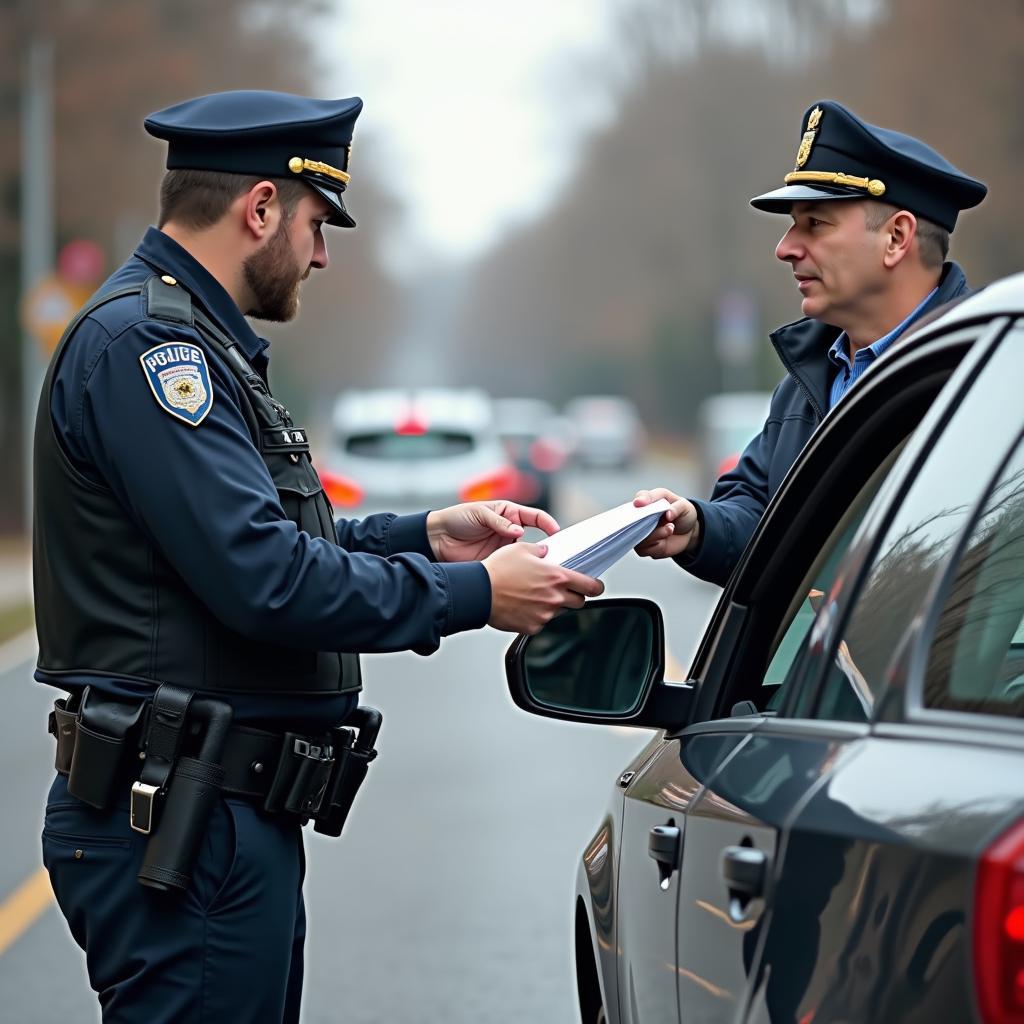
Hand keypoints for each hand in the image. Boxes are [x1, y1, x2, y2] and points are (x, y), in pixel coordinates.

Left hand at [426, 501, 558, 562]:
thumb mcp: (479, 513)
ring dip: (532, 559)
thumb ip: (500, 522)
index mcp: (509, 513)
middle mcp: (510, 530)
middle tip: (552, 553)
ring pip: (525, 554)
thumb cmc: (457, 519)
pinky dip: (519, 570)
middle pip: (535, 537)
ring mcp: (504, 548)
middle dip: (545, 544)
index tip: (556, 532)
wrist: (437, 539)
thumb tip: (519, 531)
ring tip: (539, 565)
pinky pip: (512, 566)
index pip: (535, 517)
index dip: (547, 523)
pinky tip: (523, 574)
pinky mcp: (496, 562)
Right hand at [483, 542, 603, 633]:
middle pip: (578, 602)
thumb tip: (546, 552)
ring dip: (552, 605)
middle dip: (574, 596)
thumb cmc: (498, 570)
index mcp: (557, 577)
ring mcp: (544, 615)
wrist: (478, 592)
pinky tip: (523, 605)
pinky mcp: (532, 627)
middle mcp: (554, 598)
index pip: (590, 586)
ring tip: (533, 595)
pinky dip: (536, 615)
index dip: (596, 587)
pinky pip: (541, 622)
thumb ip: (540, 550)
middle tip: (560, 589)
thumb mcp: (521, 549)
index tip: (596, 587)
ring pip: (558, 612)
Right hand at [633, 488, 699, 559]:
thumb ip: (677, 507)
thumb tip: (668, 514)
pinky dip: (656, 547)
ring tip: (670, 528)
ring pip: (639, 536)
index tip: (639, 503)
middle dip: (645, 521)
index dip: (639, 500)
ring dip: (656, 534)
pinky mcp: (644, 547)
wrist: (688, 532)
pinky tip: (664, 542)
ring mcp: (641, 532)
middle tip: (664, 520)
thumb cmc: (681, 513)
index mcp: (647, 501)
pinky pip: (644, 549)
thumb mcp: (684, 505)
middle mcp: (641, 517)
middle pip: (634, 519)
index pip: (639, 498)